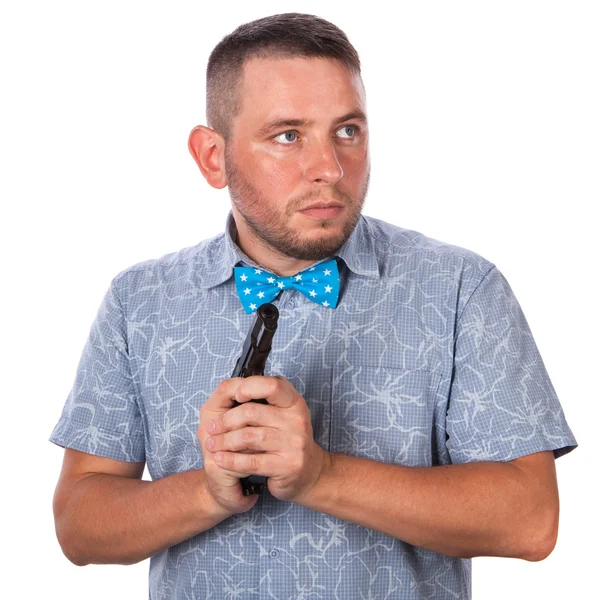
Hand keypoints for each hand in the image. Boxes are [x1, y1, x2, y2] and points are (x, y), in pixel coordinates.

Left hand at [202, 375, 329, 502]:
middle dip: (225, 420)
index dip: (250, 387)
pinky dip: (231, 460)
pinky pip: (252, 461)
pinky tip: (221, 459)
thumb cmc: (285, 439)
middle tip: (211, 428)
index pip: (272, 386)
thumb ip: (262, 399)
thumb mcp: (280, 414)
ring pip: (249, 437)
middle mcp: (297, 420)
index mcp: (293, 402)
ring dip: (224, 441)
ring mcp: (294, 443)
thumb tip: (232, 389)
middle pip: (252, 412)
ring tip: (212, 444)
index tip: (235, 396)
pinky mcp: (288, 465)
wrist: (308, 473)